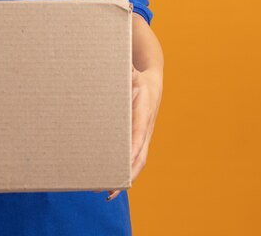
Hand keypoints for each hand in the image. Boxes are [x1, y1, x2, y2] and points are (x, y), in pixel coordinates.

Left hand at [106, 66, 162, 200]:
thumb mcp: (131, 72)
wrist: (152, 84)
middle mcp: (145, 129)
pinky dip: (124, 175)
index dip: (133, 147)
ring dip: (125, 179)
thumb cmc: (138, 78)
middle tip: (111, 185)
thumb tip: (121, 67)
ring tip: (108, 193)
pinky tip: (110, 187)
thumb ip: (126, 71)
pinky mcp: (138, 142)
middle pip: (139, 155)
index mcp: (143, 113)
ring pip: (137, 163)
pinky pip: (132, 161)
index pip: (139, 133)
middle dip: (127, 172)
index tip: (125, 160)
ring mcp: (143, 137)